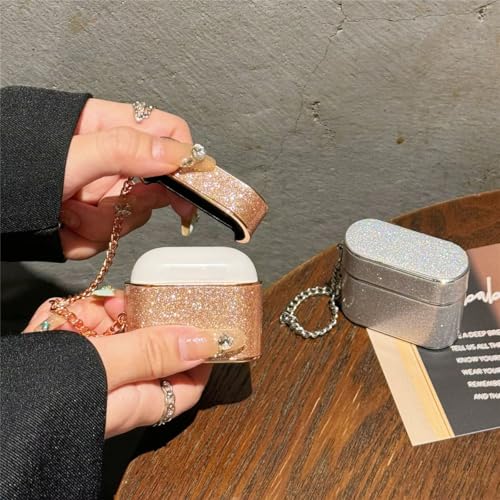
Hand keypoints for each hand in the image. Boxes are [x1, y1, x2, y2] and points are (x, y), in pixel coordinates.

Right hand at [24, 294, 217, 437]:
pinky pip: (74, 335)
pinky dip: (68, 319)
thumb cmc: (36, 401)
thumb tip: (203, 342)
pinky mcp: (58, 364)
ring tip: (86, 308)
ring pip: (109, 338)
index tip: (199, 322)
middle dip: (138, 321)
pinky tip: (54, 316)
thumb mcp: (102, 368)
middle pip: (146, 351)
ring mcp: (84, 377)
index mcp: (132, 401)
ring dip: (100, 316)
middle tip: (127, 302)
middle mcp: (113, 392)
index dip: (199, 356)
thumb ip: (151, 353)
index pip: (185, 384)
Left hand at [60, 98, 196, 259]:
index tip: (190, 187)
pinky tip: (65, 222)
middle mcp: (115, 159)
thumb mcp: (70, 155)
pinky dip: (88, 235)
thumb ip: (125, 150)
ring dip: (103, 221)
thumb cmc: (16, 168)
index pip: (168, 133)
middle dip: (133, 201)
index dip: (184, 158)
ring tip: (69, 210)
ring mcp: (107, 189)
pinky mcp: (97, 217)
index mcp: (111, 127)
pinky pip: (112, 234)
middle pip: (158, 183)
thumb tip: (178, 155)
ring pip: (134, 215)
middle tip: (113, 202)